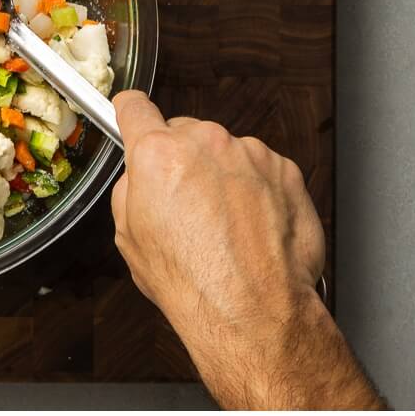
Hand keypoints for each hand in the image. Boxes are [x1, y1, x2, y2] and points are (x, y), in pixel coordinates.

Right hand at [110, 92, 380, 408]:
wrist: (251, 306)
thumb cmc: (192, 281)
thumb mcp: (129, 239)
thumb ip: (132, 192)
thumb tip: (140, 178)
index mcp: (158, 155)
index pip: (136, 109)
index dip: (129, 113)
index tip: (130, 112)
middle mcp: (206, 143)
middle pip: (186, 134)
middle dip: (182, 161)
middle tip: (183, 206)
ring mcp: (250, 153)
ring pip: (226, 154)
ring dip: (222, 178)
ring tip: (222, 228)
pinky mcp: (285, 169)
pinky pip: (261, 171)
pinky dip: (255, 192)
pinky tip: (249, 229)